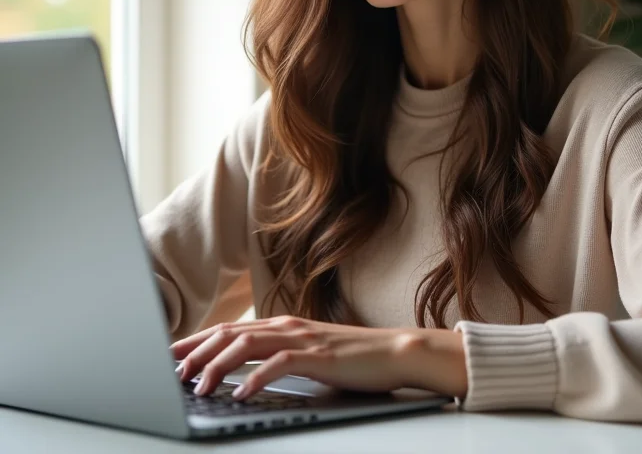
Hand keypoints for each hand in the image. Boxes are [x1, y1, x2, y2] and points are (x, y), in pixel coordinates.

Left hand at [170, 315, 467, 400]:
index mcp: (282, 325)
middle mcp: (287, 326)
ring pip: (248, 346)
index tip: (173, 353)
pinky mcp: (317, 355)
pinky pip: (280, 364)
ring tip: (198, 385)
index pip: (231, 329)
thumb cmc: (350, 356)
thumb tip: (245, 371)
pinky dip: (257, 378)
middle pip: (231, 333)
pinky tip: (241, 394)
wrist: (392, 351)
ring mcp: (302, 339)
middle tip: (173, 369)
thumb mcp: (307, 352)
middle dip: (198, 351)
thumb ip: (278, 354)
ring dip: (219, 365)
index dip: (199, 340)